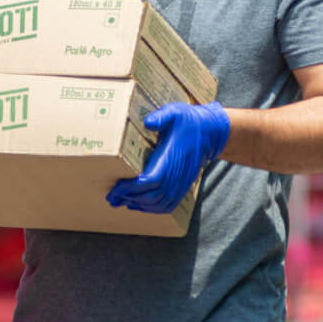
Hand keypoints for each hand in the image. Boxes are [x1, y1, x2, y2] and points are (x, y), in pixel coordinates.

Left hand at [108, 102, 229, 214]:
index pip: (149, 180)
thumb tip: (148, 122)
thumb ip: (161, 116)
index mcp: (170, 158)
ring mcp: (181, 183)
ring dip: (139, 205)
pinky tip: (140, 205)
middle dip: (129, 198)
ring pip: (159, 203)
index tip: (115, 188)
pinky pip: (168, 205)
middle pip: (151, 196)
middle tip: (112, 198)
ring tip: (122, 202)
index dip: (131, 188)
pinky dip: (153, 209)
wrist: (210, 132)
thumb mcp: (174, 112)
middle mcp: (176, 174)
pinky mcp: (183, 186)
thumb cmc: (189, 121)